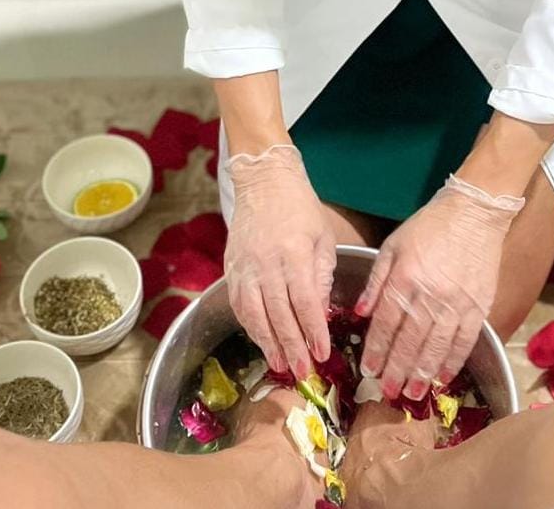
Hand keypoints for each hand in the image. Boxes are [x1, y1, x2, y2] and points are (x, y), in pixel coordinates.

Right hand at [223, 143, 335, 378]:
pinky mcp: (230, 267)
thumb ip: (321, 276)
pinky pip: (238, 304)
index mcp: (293, 252)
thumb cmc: (300, 209)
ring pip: (253, 314)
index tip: (322, 353)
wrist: (264, 182)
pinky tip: (261, 340)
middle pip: (278, 314)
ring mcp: (244, 266)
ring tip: (280, 365)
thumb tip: (320, 315)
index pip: (304, 302)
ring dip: (267, 343)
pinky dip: (249, 325)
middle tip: (302, 372)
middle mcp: (265, 262)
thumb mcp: (322, 238)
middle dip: (291, 346)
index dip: (312, 331)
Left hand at [355, 174, 523, 400]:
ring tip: (412, 392)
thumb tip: (360, 313)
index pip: (386, 321)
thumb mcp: (393, 245)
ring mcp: (456, 302)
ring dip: (422, 372)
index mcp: (405, 276)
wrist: (474, 214)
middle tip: (387, 392)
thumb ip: (376, 280)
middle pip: (410, 339)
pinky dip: (452, 361)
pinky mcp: (479, 306)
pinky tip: (442, 377)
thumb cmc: (428, 227)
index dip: (376, 348)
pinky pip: (464, 341)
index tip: (368, 369)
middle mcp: (429, 293)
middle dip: (396, 368)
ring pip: (436, 346)